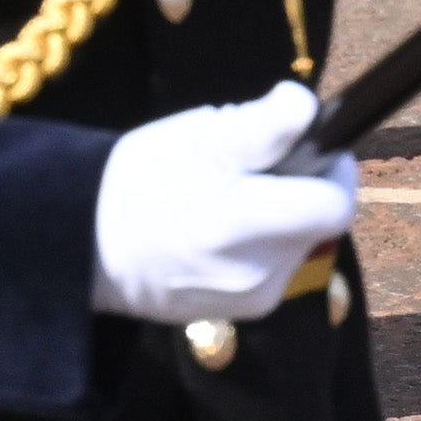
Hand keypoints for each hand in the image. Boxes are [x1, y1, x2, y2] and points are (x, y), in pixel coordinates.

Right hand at [88, 83, 362, 326]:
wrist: (84, 244)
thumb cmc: (140, 180)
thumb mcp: (201, 136)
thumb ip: (267, 124)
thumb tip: (309, 108)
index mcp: (245, 225)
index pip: (336, 204)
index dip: (334, 170)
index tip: (314, 148)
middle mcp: (257, 274)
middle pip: (319, 223)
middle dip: (302, 189)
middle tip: (259, 168)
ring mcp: (250, 299)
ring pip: (299, 245)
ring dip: (283, 217)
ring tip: (231, 198)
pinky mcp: (241, 313)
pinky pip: (276, 268)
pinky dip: (263, 244)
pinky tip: (223, 229)